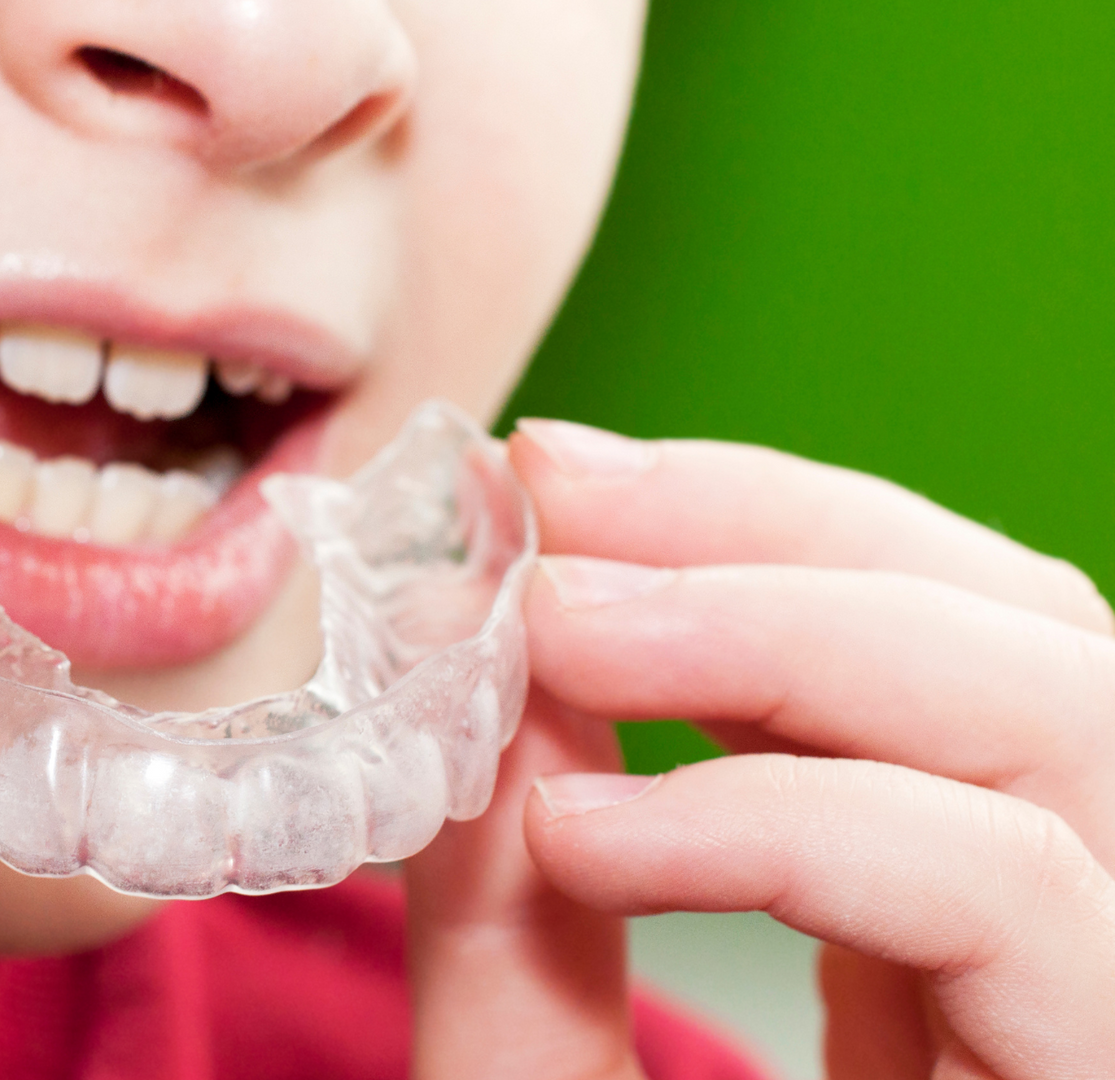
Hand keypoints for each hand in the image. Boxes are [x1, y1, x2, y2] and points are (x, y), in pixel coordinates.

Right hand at [406, 420, 1114, 1078]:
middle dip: (777, 597)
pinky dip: (767, 616)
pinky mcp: (997, 890)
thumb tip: (456, 721)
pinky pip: (929, 690)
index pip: (1013, 890)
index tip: (552, 832)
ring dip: (773, 547)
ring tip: (570, 515)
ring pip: (1020, 636)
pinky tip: (633, 610)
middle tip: (546, 560)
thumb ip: (518, 975)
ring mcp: (1088, 922)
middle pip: (1062, 694)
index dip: (775, 827)